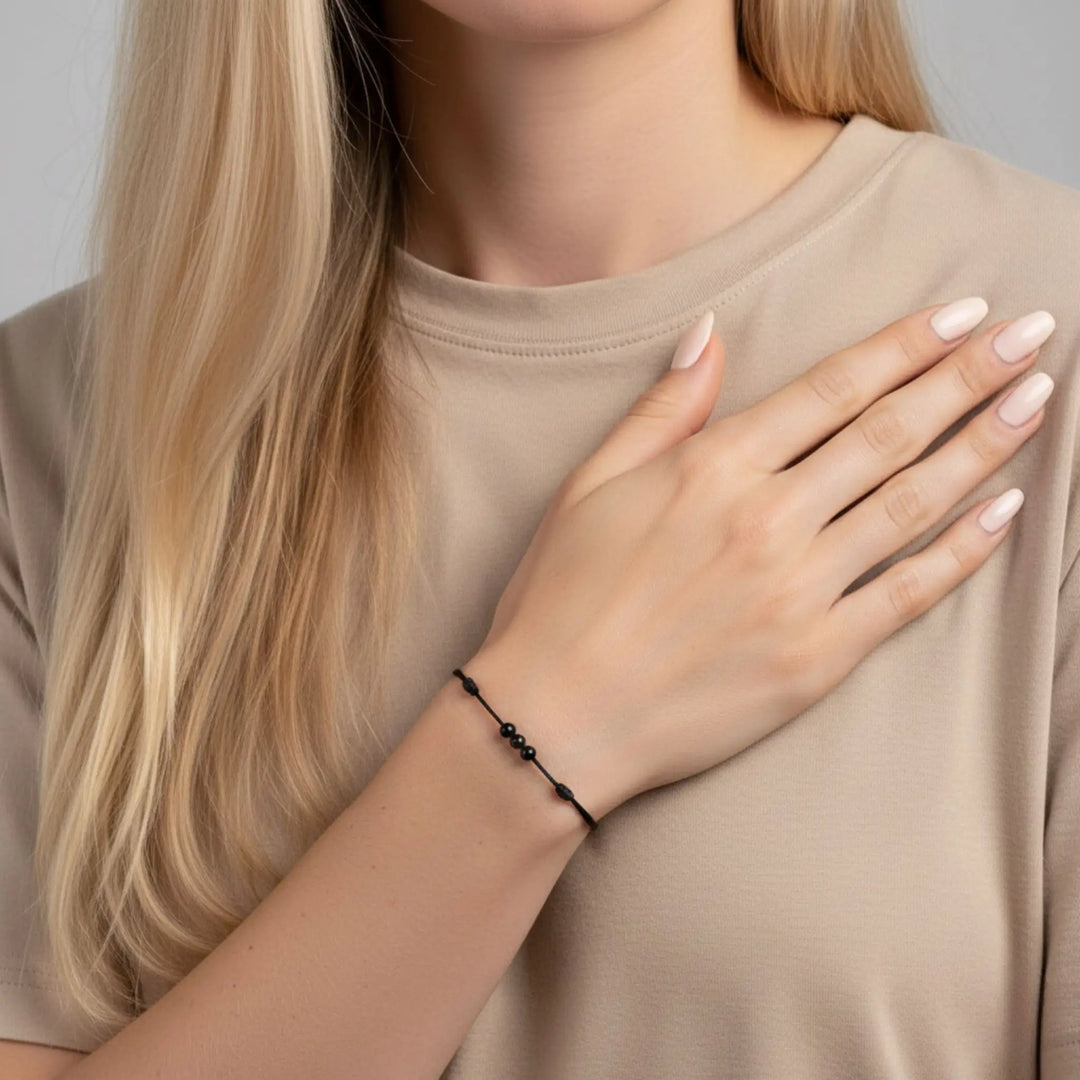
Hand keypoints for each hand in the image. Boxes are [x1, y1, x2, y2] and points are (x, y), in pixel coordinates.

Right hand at [461, 299, 1055, 822]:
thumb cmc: (561, 598)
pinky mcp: (816, 658)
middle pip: (889, 431)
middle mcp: (767, 518)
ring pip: (912, 502)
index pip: (832, 388)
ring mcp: (798, 591)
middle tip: (1032, 333)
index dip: (905, 344)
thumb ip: (663, 408)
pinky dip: (961, 551)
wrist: (555, 718)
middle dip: (968, 375)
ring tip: (1037, 400)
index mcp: (713, 468)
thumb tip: (710, 333)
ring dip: (983, 445)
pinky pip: (906, 594)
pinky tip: (1005, 512)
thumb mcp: (590, 484)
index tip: (962, 313)